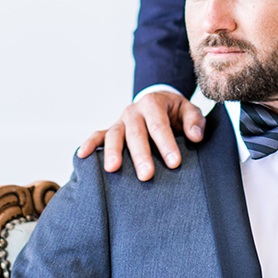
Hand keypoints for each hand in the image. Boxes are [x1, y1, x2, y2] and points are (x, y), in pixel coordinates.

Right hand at [76, 92, 204, 180]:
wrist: (158, 102)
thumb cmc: (175, 112)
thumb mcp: (189, 110)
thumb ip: (194, 120)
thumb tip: (195, 136)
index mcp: (153, 102)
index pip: (159, 125)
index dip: (166, 144)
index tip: (175, 163)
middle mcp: (134, 110)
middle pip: (136, 133)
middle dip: (141, 155)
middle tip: (147, 175)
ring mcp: (120, 120)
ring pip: (114, 135)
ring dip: (113, 152)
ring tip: (113, 169)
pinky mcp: (112, 129)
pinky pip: (98, 135)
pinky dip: (89, 144)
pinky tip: (82, 155)